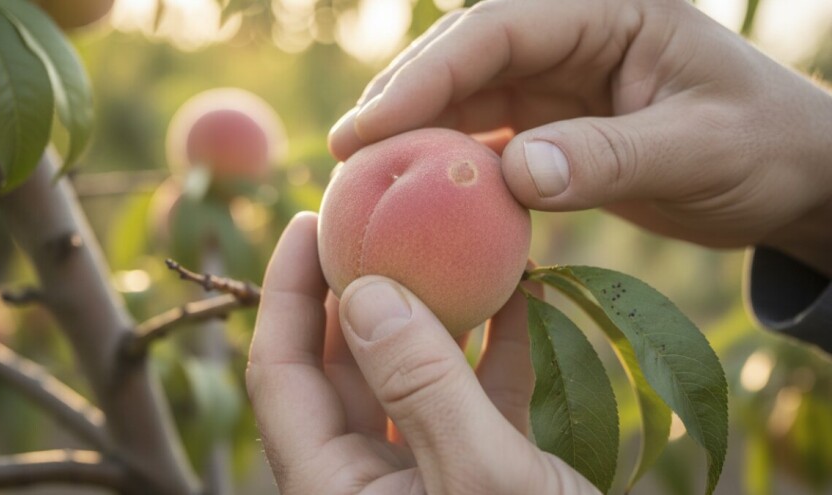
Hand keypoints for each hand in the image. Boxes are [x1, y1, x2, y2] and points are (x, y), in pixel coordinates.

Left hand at [246, 213, 597, 493]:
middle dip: (352, 288)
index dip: (282, 292)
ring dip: (428, 309)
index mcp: (334, 490)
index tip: (306, 221)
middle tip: (374, 216)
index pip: (280, 374)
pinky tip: (521, 292)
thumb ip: (418, 384)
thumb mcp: (481, 478)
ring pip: (406, 374)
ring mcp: (422, 474)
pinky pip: (471, 394)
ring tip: (444, 241)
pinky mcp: (479, 470)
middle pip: (337, 366)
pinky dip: (492, 345)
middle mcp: (365, 481)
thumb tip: (360, 292)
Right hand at [328, 0, 831, 275]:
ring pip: (463, 96)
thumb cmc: (760, 148)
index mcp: (606, 8)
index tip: (367, 130)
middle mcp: (570, 33)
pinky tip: (420, 196)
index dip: (424, 77)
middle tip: (345, 155)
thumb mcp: (697, 151)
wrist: (786, 175)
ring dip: (415, 136)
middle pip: (462, 56)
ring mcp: (556, 76)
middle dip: (401, 101)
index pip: (494, 30)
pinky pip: (484, 137)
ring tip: (366, 178)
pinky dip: (449, 166)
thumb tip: (514, 175)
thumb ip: (608, 158)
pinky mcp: (550, 120)